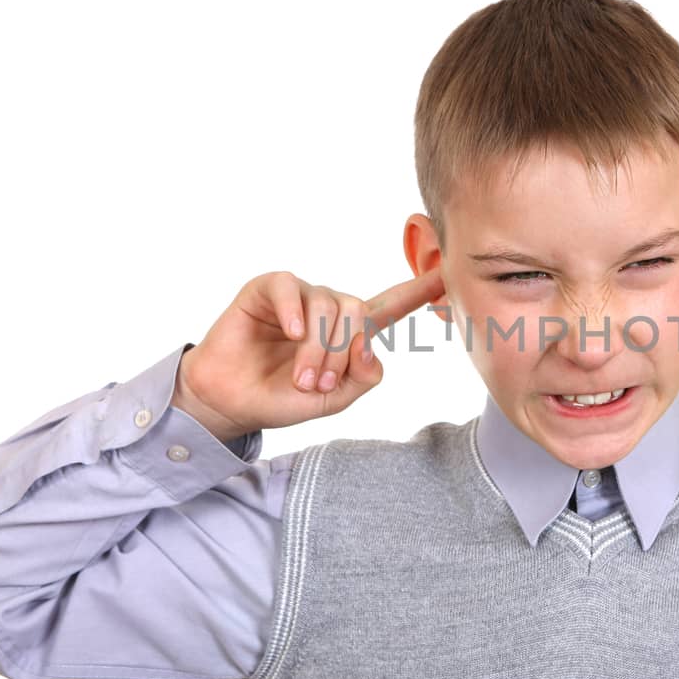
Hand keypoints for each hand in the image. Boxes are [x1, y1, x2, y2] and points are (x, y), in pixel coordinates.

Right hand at [173, 267, 445, 436]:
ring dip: (317, 349)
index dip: (419, 291)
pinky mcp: (267, 289)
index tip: (447, 275)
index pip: (391, 306)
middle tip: (318, 386)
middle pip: (356, 314)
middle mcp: (329, 308)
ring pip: (327, 307)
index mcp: (350, 332)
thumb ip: (363, 377)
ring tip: (301, 379)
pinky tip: (291, 334)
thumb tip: (370, 345)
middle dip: (340, 355)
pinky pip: (291, 288)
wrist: (232, 403)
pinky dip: (295, 312)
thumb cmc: (282, 398)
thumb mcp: (334, 401)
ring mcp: (299, 296)